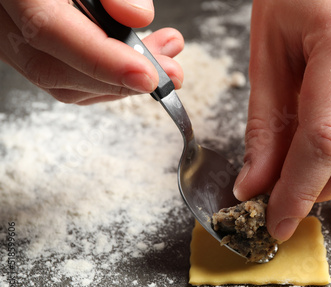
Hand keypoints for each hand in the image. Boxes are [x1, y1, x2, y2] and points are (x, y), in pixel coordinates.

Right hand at [0, 0, 183, 103]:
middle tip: (170, 72)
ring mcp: (11, 36)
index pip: (47, 28)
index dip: (101, 59)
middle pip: (53, 68)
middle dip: (119, 80)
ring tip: (165, 60)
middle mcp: (3, 16)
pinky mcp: (28, 47)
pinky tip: (139, 62)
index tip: (146, 75)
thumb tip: (136, 16)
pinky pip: (64, 77)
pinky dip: (107, 79)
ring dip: (120, 83)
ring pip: (60, 81)